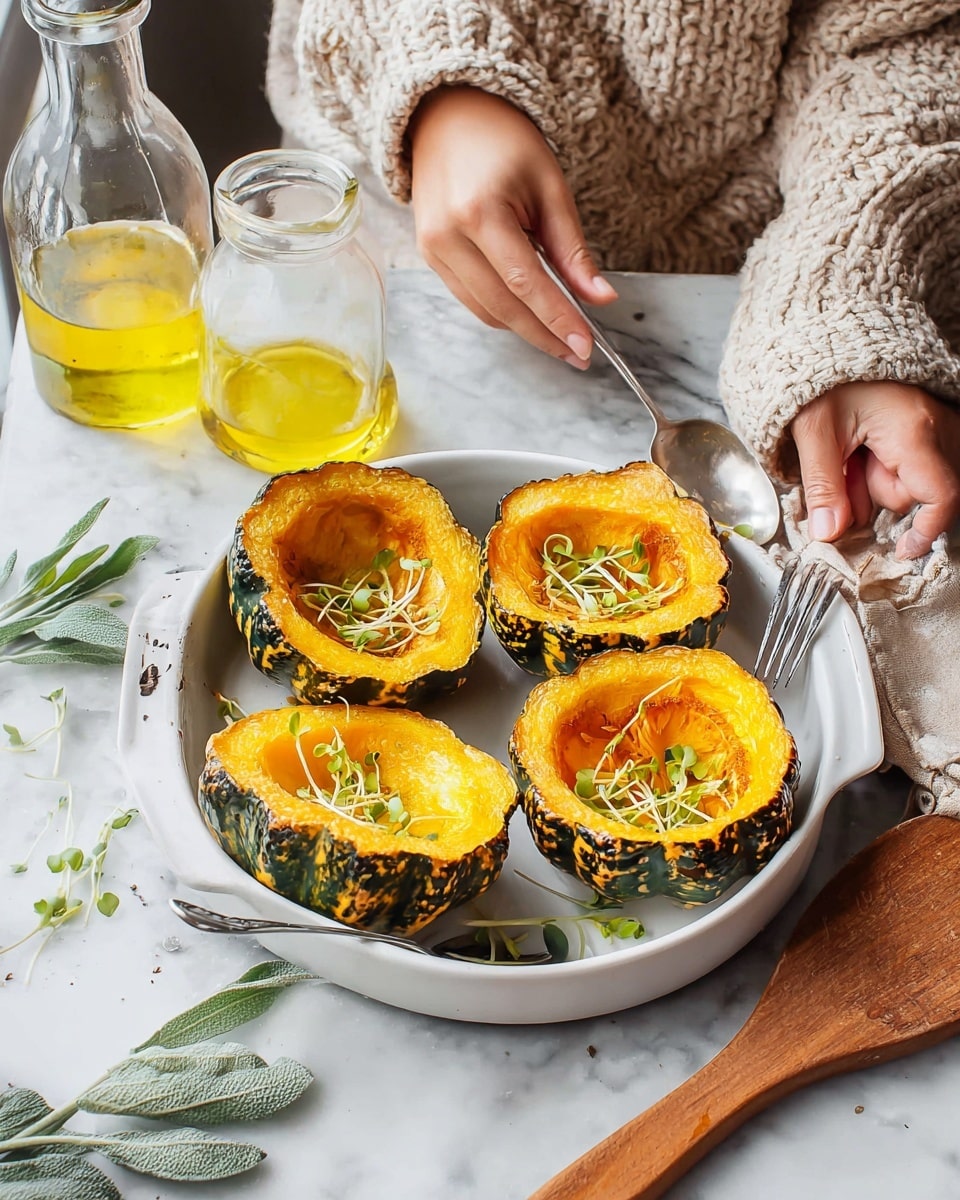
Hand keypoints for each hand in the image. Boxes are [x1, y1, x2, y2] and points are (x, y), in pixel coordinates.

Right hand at [409, 85, 617, 366]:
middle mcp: (447, 236)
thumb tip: (600, 298)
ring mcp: (432, 249)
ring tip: (561, 336)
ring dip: (525, 329)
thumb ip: (572, 248)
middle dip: (544, 335)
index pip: (525, 283)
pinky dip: (503, 312)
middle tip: (579, 354)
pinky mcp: (428, 257)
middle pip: (503, 307)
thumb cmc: (503, 142)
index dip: (557, 319)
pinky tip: (530, 313)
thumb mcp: (549, 186)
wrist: (448, 116)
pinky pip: (471, 300)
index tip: (584, 347)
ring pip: (485, 311)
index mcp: (479, 211)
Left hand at [790, 381, 959, 558]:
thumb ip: (822, 486)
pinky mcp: (930, 424)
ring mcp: (939, 423)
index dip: (925, 531)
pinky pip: (914, 464)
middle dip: (875, 492)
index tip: (902, 549)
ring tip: (852, 449)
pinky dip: (885, 466)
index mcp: (914, 430)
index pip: (941, 496)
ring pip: (913, 481)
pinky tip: (864, 448)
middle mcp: (939, 426)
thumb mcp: (813, 431)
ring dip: (876, 479)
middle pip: (917, 493)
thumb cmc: (826, 375)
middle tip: (847, 464)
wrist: (832, 338)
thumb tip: (828, 533)